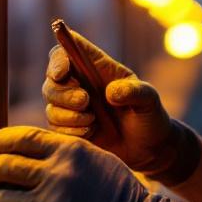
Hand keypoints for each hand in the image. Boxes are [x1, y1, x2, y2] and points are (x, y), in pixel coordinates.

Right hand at [42, 31, 193, 179]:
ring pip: (51, 105)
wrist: (148, 148)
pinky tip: (91, 132)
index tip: (62, 72)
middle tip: (85, 101)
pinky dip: (70, 130)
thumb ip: (135, 92)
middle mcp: (79, 84)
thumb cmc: (149, 116)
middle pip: (51, 81)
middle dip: (63, 92)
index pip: (66, 53)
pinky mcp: (69, 128)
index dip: (58, 59)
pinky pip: (55, 127)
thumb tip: (111, 92)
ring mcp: (71, 107)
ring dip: (67, 114)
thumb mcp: (149, 100)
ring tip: (93, 121)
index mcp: (96, 67)